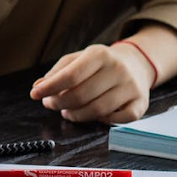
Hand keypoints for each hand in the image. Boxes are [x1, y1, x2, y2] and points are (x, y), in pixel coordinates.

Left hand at [29, 43, 154, 123]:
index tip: (34, 95)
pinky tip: (93, 115)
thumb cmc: (99, 64)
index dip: (50, 88)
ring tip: (66, 112)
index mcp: (100, 54)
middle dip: (59, 103)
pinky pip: (117, 120)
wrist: (136, 64)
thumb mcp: (78, 60)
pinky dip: (101, 121)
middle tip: (51, 104)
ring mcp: (131, 87)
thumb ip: (56, 73)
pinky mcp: (141, 103)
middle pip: (81, 96)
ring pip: (97, 111)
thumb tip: (37, 87)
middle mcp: (118, 69)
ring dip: (76, 115)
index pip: (71, 75)